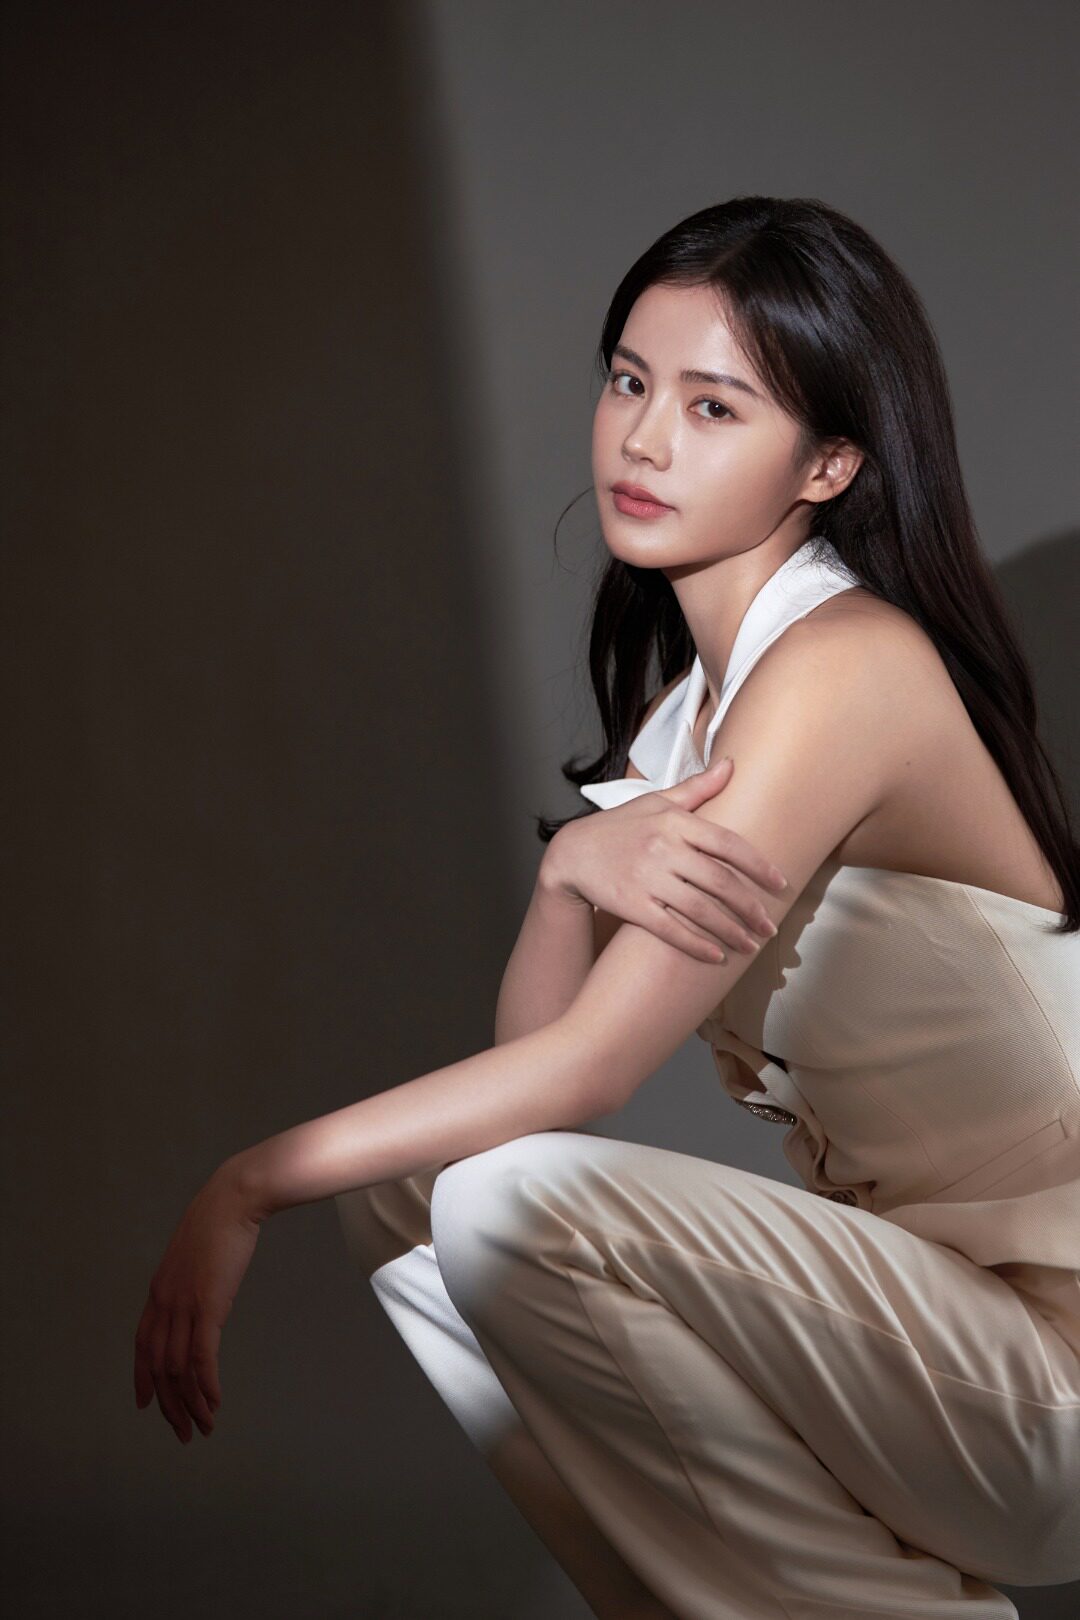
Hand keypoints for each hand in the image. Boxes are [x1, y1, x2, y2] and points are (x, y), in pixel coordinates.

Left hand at [133, 1161, 261, 1443]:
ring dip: (192, 1403)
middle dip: (170, 1405)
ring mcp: (184, 1306)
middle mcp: (165, 1303)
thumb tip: (198, 1298)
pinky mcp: (208, 1306)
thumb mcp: (194, 1257)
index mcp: (158, 1291)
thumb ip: (189, 1282)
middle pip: (159, 1367)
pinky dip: (207, 1385)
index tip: (147, 1405)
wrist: (232, 1200)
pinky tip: (215, 1402)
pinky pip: (202, 1358)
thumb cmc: (219, 1222)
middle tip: (183, 1433)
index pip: (142, 1346)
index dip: (143, 1378)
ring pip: (180, 1370)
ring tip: (204, 1425)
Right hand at [542, 756, 788, 961]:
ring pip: (700, 910)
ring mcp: (647, 879)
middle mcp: (664, 849)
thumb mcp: (655, 801)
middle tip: (770, 926)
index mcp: (675, 822)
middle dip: (751, 907)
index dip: (758, 866)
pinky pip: (670, 930)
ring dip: (731, 931)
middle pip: (720, 882)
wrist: (571, 854)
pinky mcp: (632, 906)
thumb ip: (697, 788)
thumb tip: (731, 765)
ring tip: (751, 945)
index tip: (780, 884)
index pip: (728, 843)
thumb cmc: (619, 826)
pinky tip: (716, 957)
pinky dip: (696, 946)